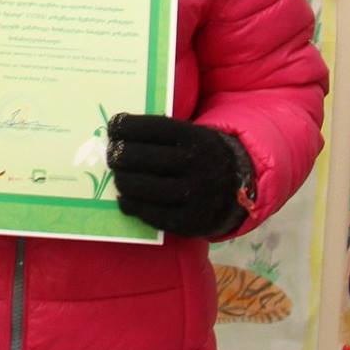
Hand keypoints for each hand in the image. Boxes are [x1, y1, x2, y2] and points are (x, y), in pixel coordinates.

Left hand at [107, 114, 252, 236]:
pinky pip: (152, 215)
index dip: (127, 126)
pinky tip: (124, 200)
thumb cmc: (203, 156)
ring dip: (123, 181)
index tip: (113, 127)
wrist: (238, 188)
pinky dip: (133, 206)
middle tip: (111, 155)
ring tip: (117, 176)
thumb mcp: (195, 136)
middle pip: (144, 158)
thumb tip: (118, 134)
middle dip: (119, 155)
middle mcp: (199, 165)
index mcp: (199, 138)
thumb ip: (164, 135)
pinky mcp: (191, 222)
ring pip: (144, 187)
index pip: (153, 128)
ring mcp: (196, 196)